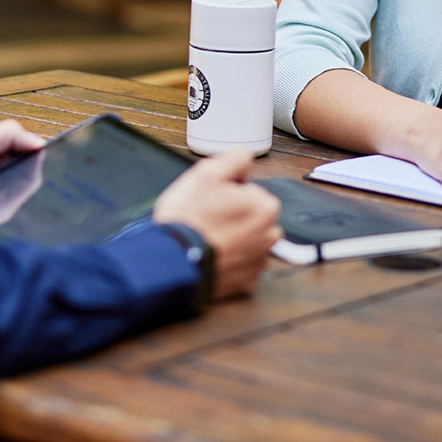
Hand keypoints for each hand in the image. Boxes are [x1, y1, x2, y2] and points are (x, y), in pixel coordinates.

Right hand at [153, 150, 281, 299]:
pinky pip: (241, 264)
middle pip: (253, 216)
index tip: (211, 199)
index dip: (229, 192)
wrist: (172, 261)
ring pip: (249, 240)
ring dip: (235, 237)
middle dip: (235, 214)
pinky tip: (211, 253)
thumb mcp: (207, 172)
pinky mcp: (246, 282)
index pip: (251, 190)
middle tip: (207, 216)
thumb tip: (246, 159)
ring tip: (208, 236)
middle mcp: (269, 236)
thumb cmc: (189, 218)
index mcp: (265, 207)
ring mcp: (258, 261)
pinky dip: (230, 259)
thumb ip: (235, 159)